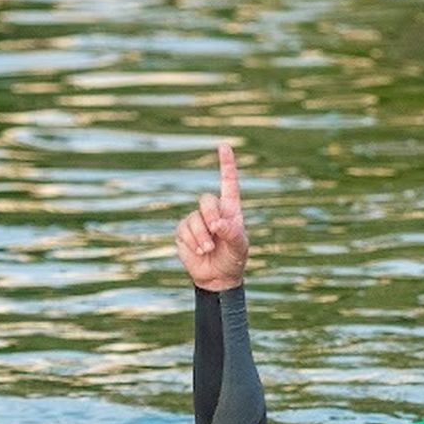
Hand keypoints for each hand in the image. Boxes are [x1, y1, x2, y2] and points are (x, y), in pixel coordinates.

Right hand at [174, 142, 249, 291]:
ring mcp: (196, 220)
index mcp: (230, 209)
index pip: (228, 182)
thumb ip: (233, 233)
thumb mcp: (239, 247)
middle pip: (206, 200)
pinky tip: (199, 251)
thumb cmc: (234, 259)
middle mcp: (213, 211)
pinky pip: (184, 230)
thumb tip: (218, 224)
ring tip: (209, 249)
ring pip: (194, 218)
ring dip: (202, 236)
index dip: (226, 164)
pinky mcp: (183, 231)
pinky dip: (192, 242)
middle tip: (217, 231)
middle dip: (211, 215)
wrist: (218, 277)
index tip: (224, 146)